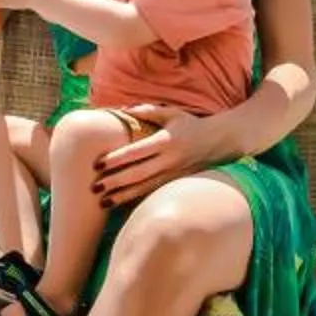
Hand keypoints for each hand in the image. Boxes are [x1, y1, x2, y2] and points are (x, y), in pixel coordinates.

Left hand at [91, 104, 227, 207]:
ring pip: (145, 188)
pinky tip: (121, 205)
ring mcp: (174, 174)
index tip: (98, 163)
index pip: (137, 151)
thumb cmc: (191, 124)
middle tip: (94, 187)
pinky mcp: (177, 183)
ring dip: (123, 196)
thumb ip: (147, 111)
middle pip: (138, 173)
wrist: (221, 141)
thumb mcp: (172, 114)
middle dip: (115, 181)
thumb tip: (123, 110)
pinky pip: (154, 193)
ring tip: (102, 202)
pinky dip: (137, 200)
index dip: (117, 158)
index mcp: (166, 140)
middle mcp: (170, 160)